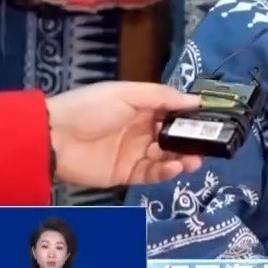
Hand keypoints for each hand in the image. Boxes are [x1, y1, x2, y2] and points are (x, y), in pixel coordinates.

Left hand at [47, 81, 204, 186]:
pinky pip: (152, 174)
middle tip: (208, 146)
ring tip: (194, 160)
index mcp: (141, 108)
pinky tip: (175, 167)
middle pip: (174, 137)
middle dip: (192, 142)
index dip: (192, 117)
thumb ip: (162, 97)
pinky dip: (166, 171)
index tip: (214, 121)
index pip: (174, 113)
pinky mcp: (127, 174)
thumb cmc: (91, 108)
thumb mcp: (127, 93)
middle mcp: (141, 130)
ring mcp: (135, 153)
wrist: (53, 137)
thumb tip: (197, 100)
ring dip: (183, 158)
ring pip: (167, 157)